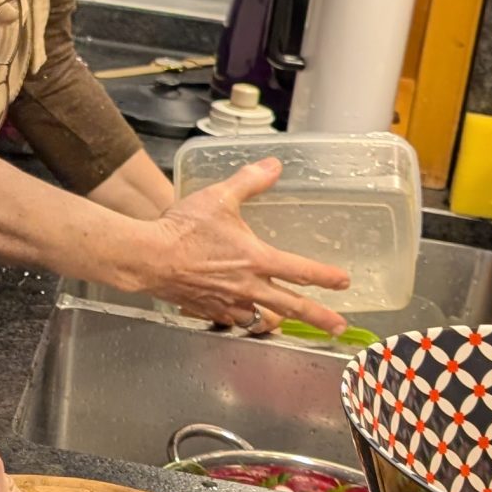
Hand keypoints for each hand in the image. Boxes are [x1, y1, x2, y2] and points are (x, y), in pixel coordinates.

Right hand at [129, 158, 348, 330]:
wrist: (148, 258)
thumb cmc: (183, 229)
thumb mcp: (219, 198)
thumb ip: (249, 181)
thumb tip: (273, 165)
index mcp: (257, 260)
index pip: (302, 271)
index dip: (326, 277)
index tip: (344, 282)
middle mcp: (248, 287)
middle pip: (293, 307)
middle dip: (319, 317)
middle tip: (339, 326)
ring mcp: (229, 303)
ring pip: (263, 320)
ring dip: (278, 321)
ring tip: (287, 323)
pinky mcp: (208, 310)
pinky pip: (234, 321)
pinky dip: (244, 320)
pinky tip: (243, 316)